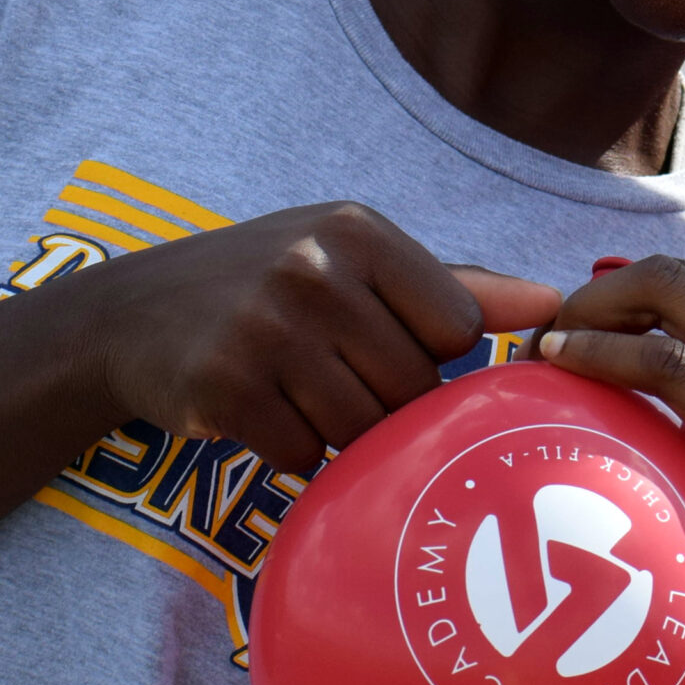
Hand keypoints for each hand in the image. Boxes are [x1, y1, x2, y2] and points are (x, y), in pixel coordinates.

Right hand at [60, 201, 561, 473]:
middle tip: (336, 373)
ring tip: (302, 390)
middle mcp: (313, 269)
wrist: (133, 315)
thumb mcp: (356, 259)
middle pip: (412, 385)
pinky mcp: (225, 388)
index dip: (431, 352)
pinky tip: (264, 410)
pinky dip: (292, 449)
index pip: (457, 328)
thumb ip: (457, 285)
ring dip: (340, 429)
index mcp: (358, 231)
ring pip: (361, 426)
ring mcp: (265, 329)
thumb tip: (552, 302)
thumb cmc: (272, 283)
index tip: (388, 340)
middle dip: (386, 398)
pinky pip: (303, 453)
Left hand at [536, 257, 684, 684]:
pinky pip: (660, 360)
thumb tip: (650, 352)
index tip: (575, 326)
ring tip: (545, 349)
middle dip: (596, 296)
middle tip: (549, 336)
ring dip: (587, 314)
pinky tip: (562, 363)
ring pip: (662, 295)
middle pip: (671, 274)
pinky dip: (601, 352)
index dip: (621, 293)